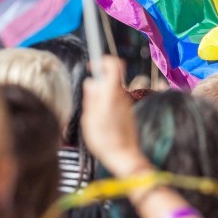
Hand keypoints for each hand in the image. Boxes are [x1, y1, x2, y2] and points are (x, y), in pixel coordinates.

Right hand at [81, 56, 145, 176]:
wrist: (123, 157)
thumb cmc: (104, 140)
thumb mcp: (89, 118)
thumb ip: (91, 97)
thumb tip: (91, 82)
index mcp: (112, 94)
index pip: (114, 65)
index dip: (103, 60)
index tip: (92, 66)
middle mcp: (122, 96)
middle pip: (111, 78)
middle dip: (98, 83)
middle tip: (89, 99)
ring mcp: (126, 104)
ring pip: (112, 91)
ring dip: (102, 96)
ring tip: (94, 115)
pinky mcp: (128, 112)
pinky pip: (115, 101)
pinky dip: (107, 105)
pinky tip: (101, 122)